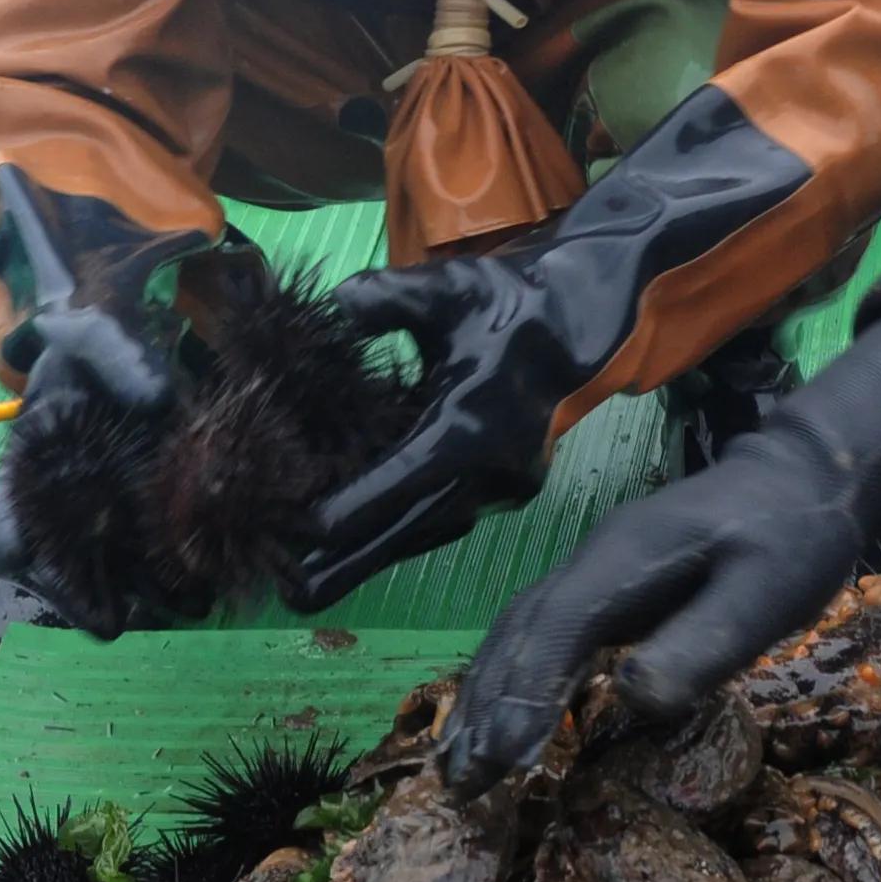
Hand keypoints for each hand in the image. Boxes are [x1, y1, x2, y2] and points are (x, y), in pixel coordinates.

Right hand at [0, 163, 197, 635]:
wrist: (116, 285)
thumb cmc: (90, 310)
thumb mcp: (94, 321)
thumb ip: (121, 357)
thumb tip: (159, 401)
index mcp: (31, 462)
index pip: (19, 540)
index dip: (59, 589)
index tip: (105, 623)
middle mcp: (65, 487)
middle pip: (83, 565)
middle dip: (129, 598)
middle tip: (180, 613)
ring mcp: (107, 486)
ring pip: (125, 555)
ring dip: (165, 584)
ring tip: (213, 601)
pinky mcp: (152, 477)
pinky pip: (168, 523)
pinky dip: (197, 546)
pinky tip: (234, 560)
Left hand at [291, 85, 829, 612]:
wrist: (587, 321)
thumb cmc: (513, 301)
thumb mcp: (449, 287)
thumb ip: (390, 297)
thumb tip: (343, 304)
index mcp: (471, 424)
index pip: (403, 477)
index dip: (353, 506)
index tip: (303, 530)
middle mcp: (489, 470)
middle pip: (410, 527)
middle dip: (350, 562)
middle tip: (293, 595)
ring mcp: (504, 487)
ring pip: (429, 531)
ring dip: (373, 556)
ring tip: (313, 583)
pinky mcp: (510, 490)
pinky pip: (448, 520)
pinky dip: (405, 534)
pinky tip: (365, 545)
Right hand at [442, 311, 880, 788]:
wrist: (804, 477)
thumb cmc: (793, 536)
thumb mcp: (767, 593)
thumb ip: (703, 643)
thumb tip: (632, 697)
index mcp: (625, 557)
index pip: (557, 626)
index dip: (527, 690)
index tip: (506, 756)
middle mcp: (593, 561)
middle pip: (520, 632)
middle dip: (486, 707)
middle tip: (462, 784)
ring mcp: (595, 572)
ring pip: (519, 632)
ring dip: (485, 696)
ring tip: (458, 768)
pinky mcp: (607, 590)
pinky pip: (541, 635)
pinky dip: (511, 679)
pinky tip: (499, 721)